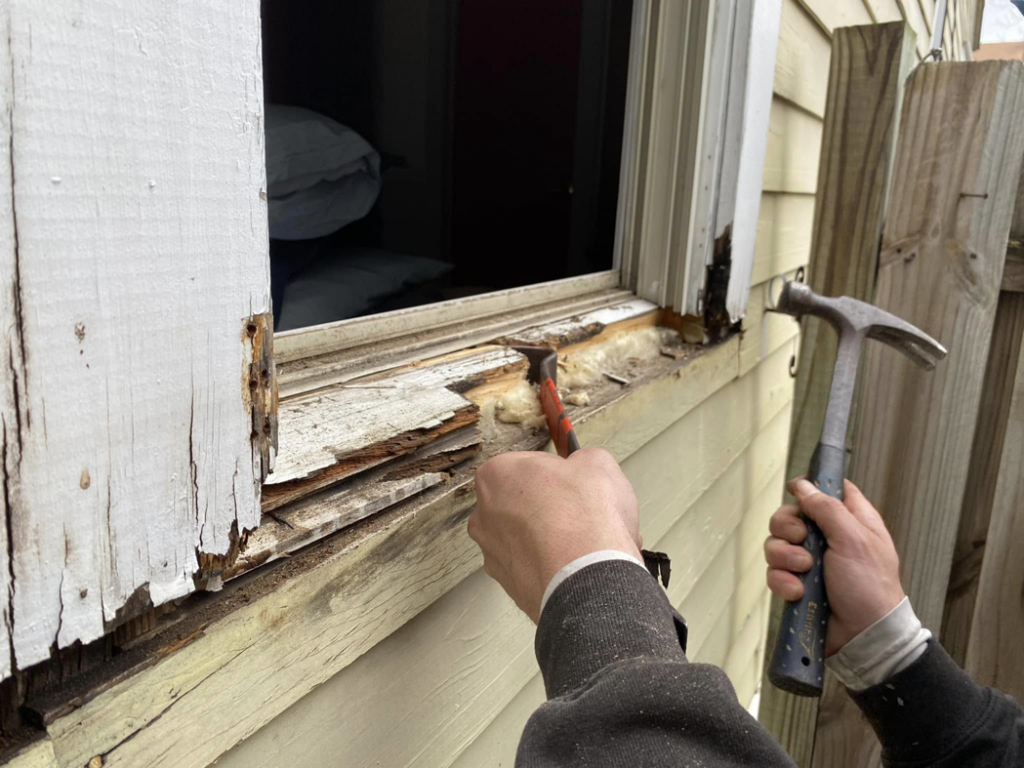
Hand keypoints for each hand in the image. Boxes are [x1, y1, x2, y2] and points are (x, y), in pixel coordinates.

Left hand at [468, 447, 642, 623]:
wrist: (588, 578)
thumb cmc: (586, 516)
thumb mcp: (597, 463)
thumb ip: (581, 460)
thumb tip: (582, 467)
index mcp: (496, 474)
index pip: (525, 465)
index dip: (555, 473)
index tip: (573, 483)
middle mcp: (483, 514)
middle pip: (519, 502)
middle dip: (546, 506)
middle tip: (578, 512)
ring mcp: (491, 553)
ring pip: (523, 537)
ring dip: (547, 538)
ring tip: (581, 544)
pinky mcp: (507, 585)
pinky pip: (530, 566)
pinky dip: (548, 565)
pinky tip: (574, 567)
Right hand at [764, 478, 904, 655]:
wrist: (863, 636)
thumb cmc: (870, 586)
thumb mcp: (854, 539)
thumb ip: (827, 508)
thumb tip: (803, 485)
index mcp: (850, 520)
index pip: (827, 490)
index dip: (809, 487)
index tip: (797, 492)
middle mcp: (827, 537)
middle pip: (790, 515)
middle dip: (788, 527)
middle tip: (802, 540)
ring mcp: (809, 561)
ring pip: (776, 544)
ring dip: (785, 557)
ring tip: (804, 572)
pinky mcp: (796, 583)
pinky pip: (774, 572)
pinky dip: (783, 581)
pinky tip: (798, 592)